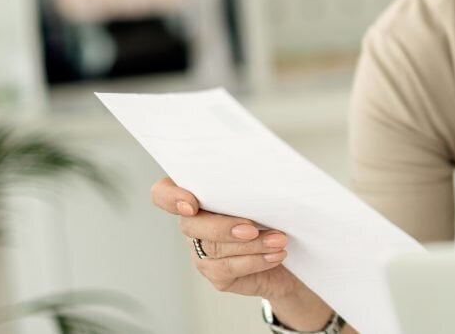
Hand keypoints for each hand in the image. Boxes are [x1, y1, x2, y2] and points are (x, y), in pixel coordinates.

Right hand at [150, 177, 301, 299]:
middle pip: (191, 225)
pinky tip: (275, 254)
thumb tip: (264, 180)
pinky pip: (229, 268)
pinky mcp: (217, 274)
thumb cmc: (274, 215)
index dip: (170, 197)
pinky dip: (256, 260)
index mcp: (199, 196)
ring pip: (215, 248)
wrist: (290, 252)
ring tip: (278, 240)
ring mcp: (202, 251)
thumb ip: (251, 186)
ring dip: (251, 244)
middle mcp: (194, 224)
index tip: (191, 204)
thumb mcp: (263, 194)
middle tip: (252, 228)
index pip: (163, 193)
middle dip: (223, 227)